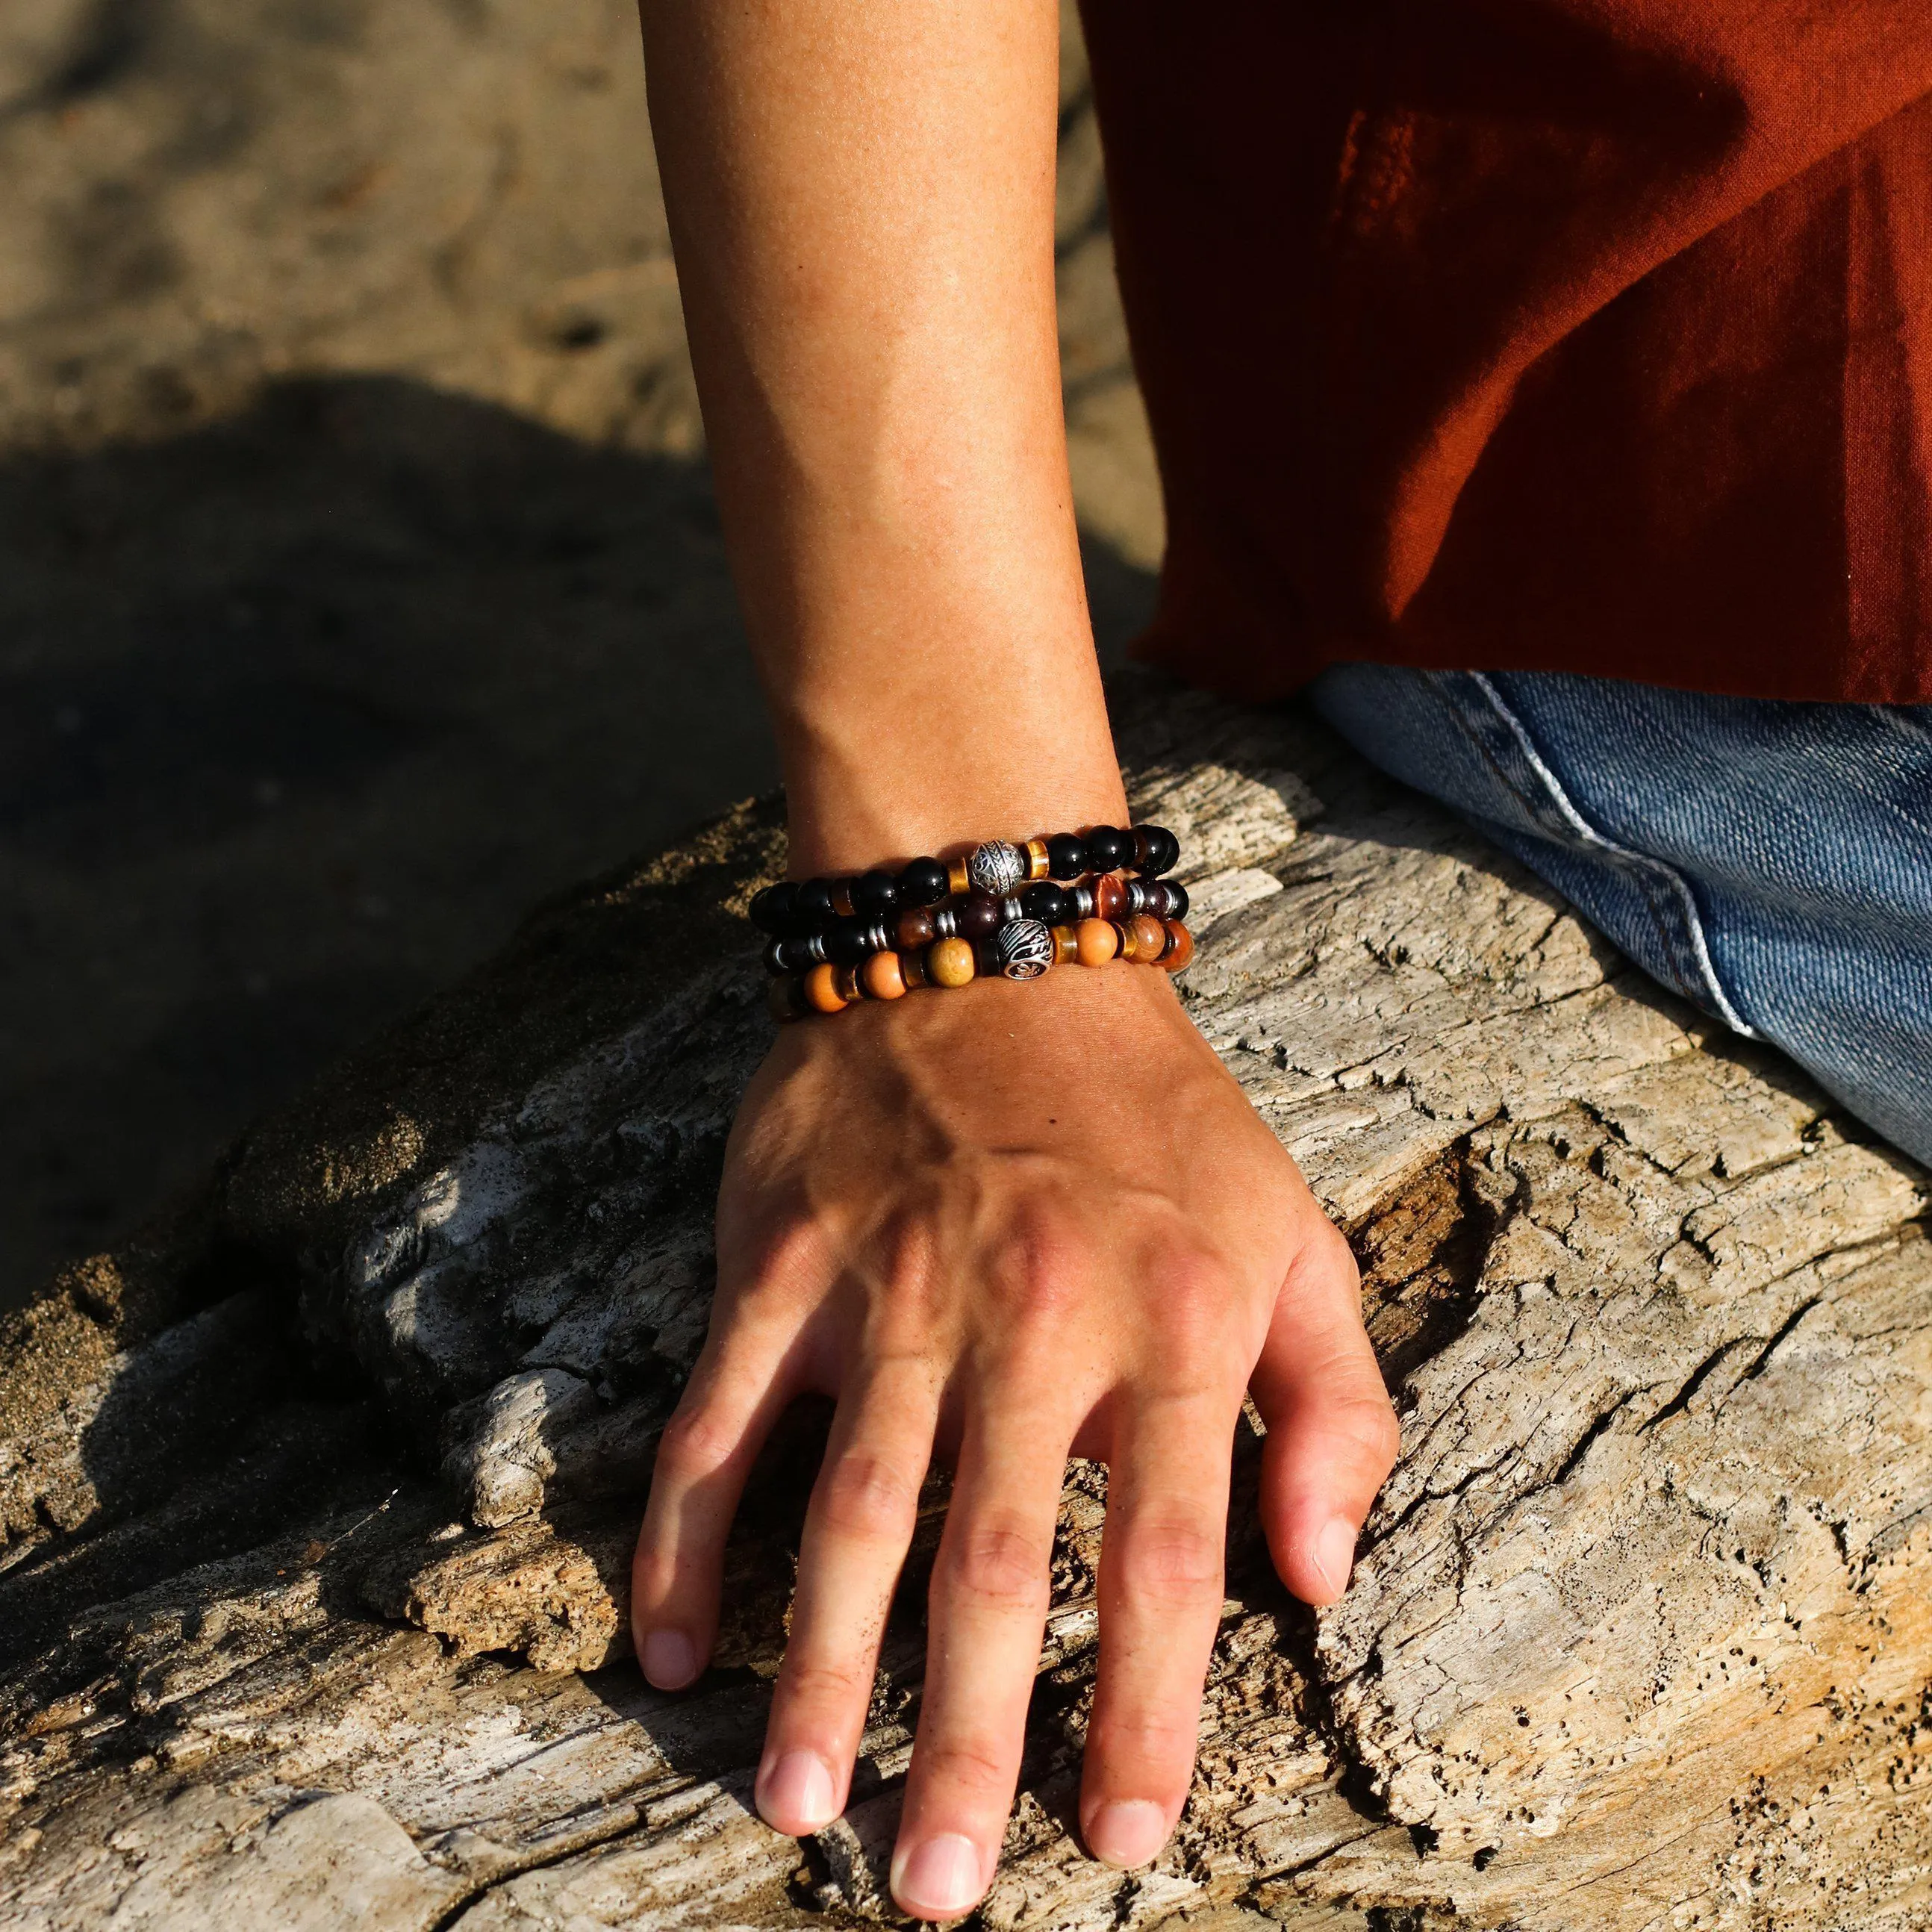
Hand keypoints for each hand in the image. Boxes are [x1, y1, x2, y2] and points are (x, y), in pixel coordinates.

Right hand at [630, 959, 1397, 1919]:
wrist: (998, 953)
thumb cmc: (1162, 1119)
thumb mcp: (1297, 1235)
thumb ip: (1338, 1405)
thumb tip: (1319, 1573)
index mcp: (1179, 1318)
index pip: (1166, 1555)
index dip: (1143, 1711)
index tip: (1118, 1840)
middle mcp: (1034, 1312)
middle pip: (992, 1562)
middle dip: (964, 1739)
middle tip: (932, 1893)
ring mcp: (894, 1284)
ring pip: (850, 1510)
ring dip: (820, 1673)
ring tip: (799, 1810)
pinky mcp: (785, 1257)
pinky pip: (723, 1415)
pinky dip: (691, 1533)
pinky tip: (672, 1644)